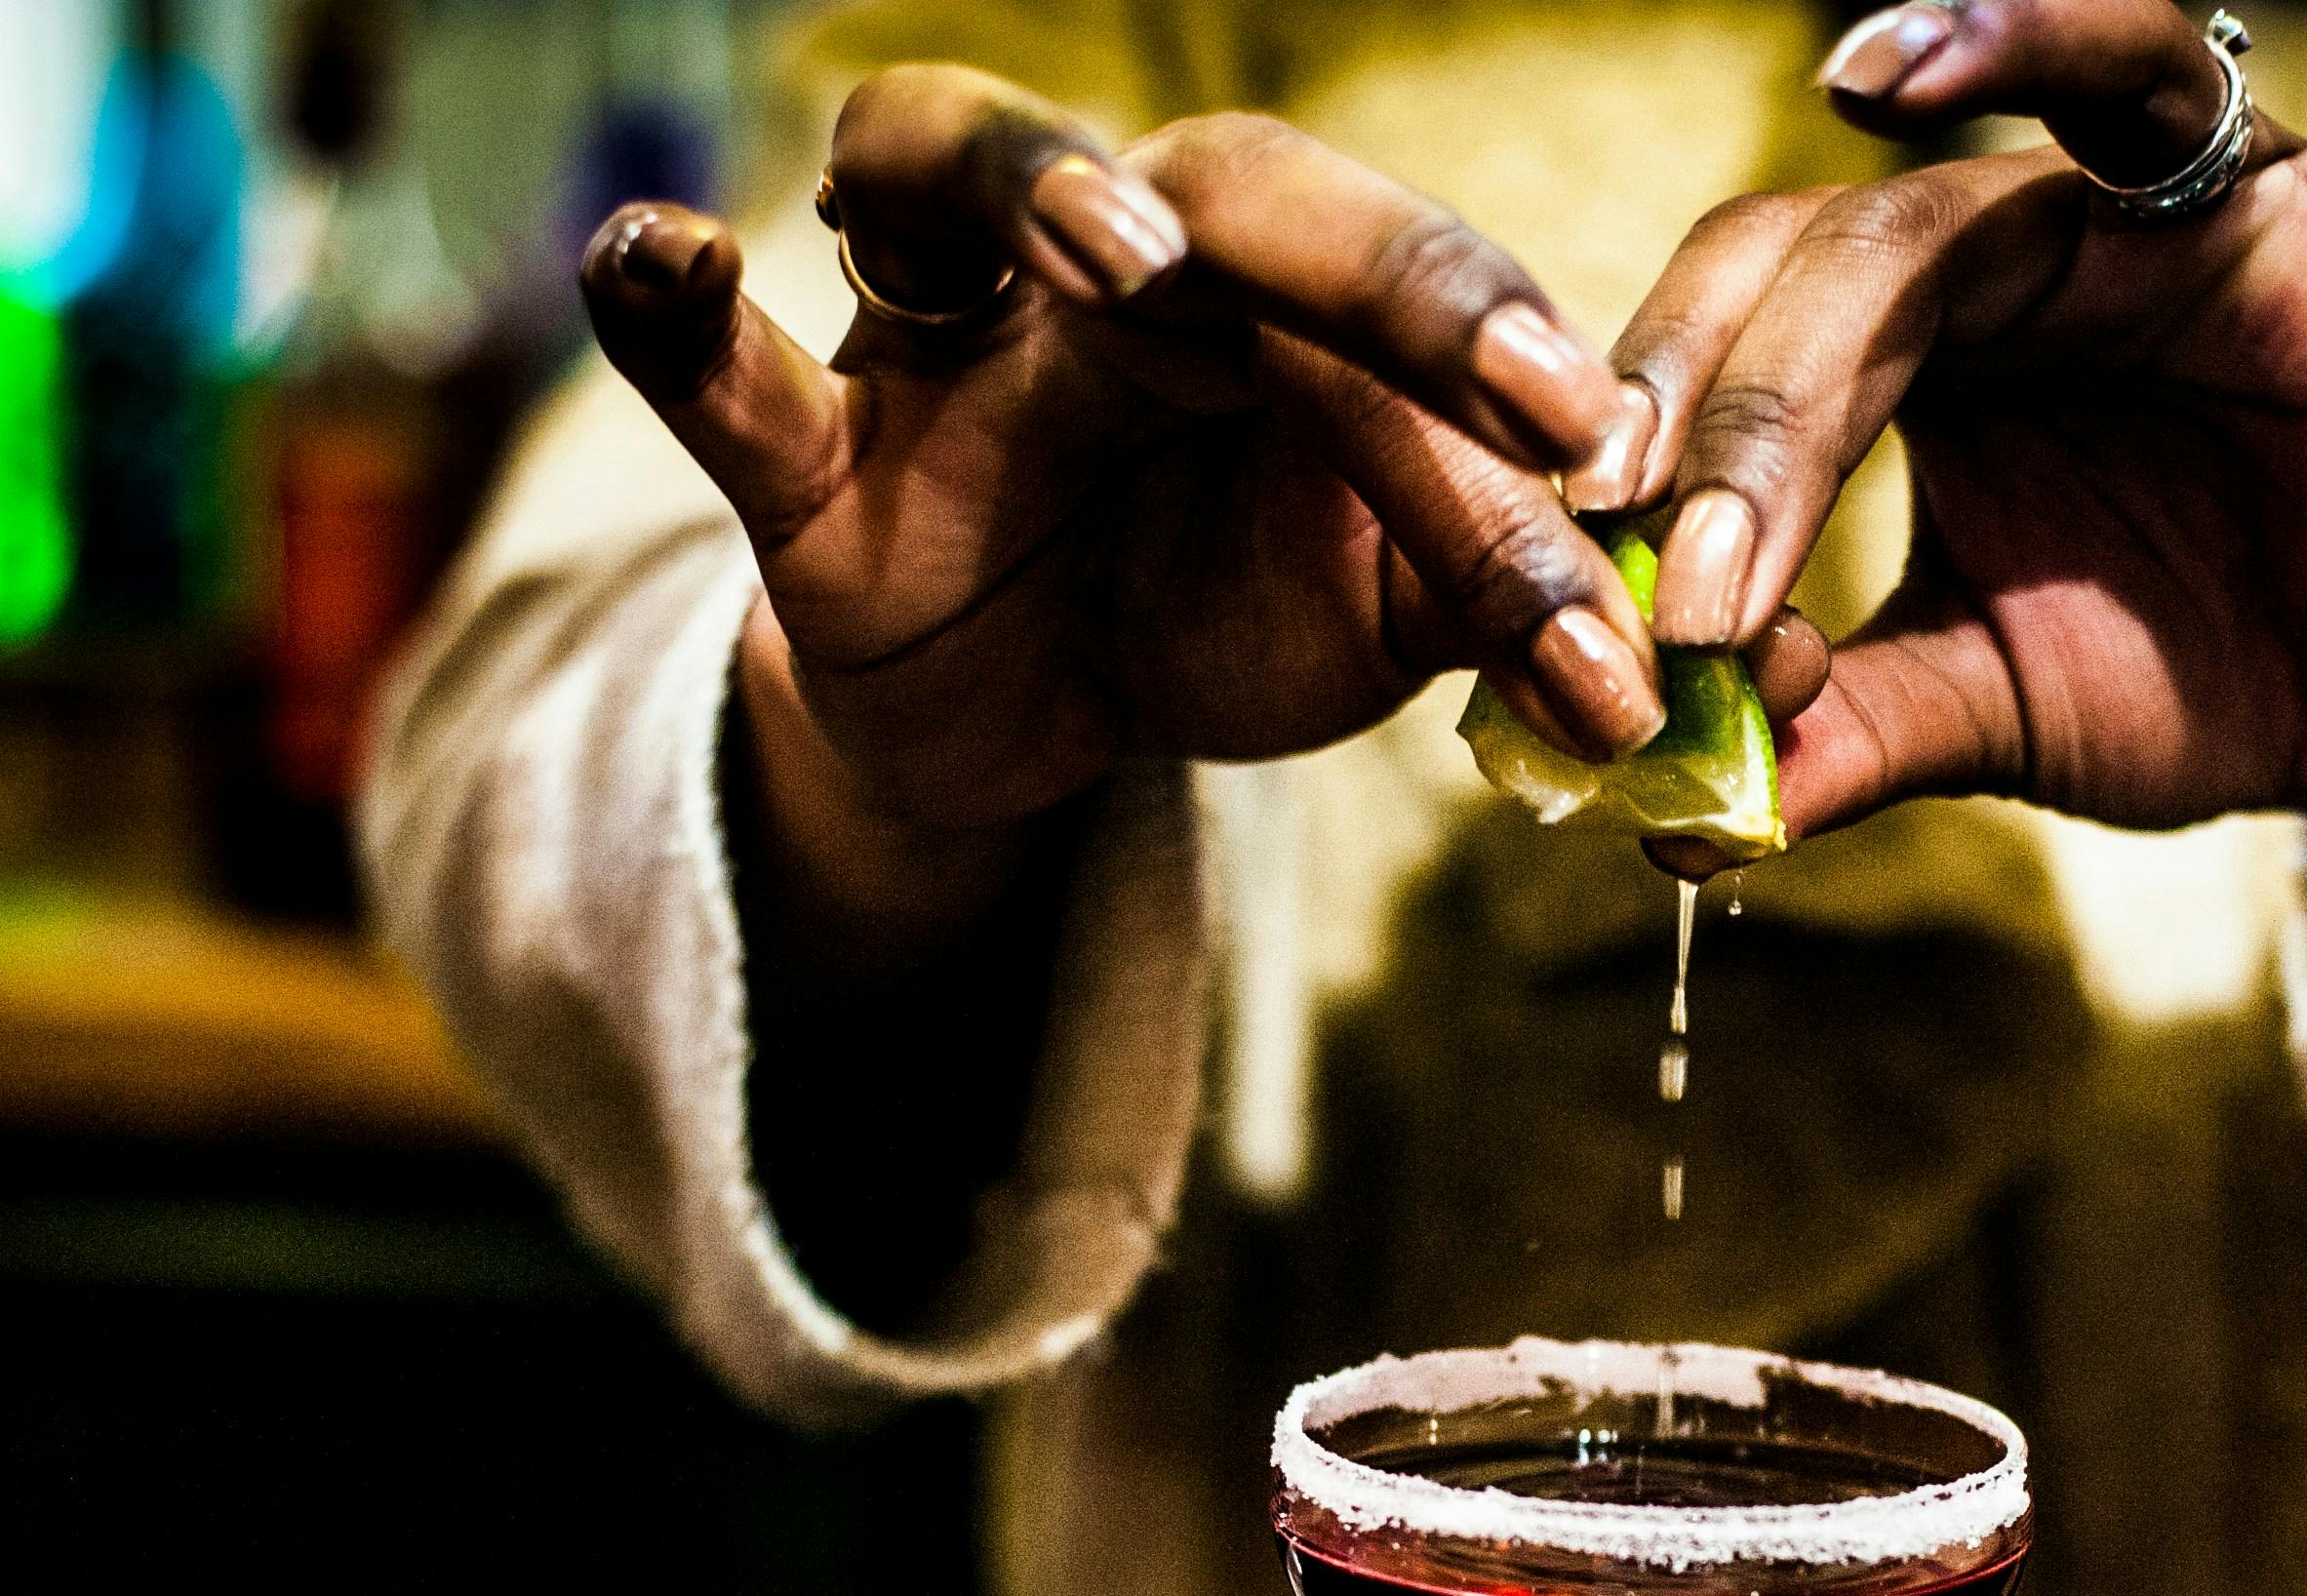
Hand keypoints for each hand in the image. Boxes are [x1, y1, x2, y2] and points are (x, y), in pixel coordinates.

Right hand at [580, 68, 1668, 949]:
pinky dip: (679, 314)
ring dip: (1041, 186)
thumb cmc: (1215, 605)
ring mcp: (942, 343)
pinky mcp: (803, 466)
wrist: (1031, 714)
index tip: (1611, 456)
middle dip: (1380, 275)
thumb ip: (1486, 599)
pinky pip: (723, 372)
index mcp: (1281, 297)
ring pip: (951, 171)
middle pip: (1233, 193)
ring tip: (1120, 256)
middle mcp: (1112, 270)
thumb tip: (1644, 660)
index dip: (1508, 376)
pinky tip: (662, 263)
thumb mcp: (1372, 619)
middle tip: (1509, 377)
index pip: (1406, 315)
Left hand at [1614, 0, 2306, 987]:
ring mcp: (2224, 217)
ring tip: (1873, 76)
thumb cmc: (2189, 676)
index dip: (1671, 420)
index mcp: (1929, 340)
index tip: (1592, 541)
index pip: (1762, 323)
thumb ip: (1846, 735)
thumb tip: (1670, 818)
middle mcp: (2057, 240)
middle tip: (1692, 543)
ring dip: (2003, 45)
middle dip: (1768, 386)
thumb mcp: (1993, 716)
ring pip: (2104, 87)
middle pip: (1881, 235)